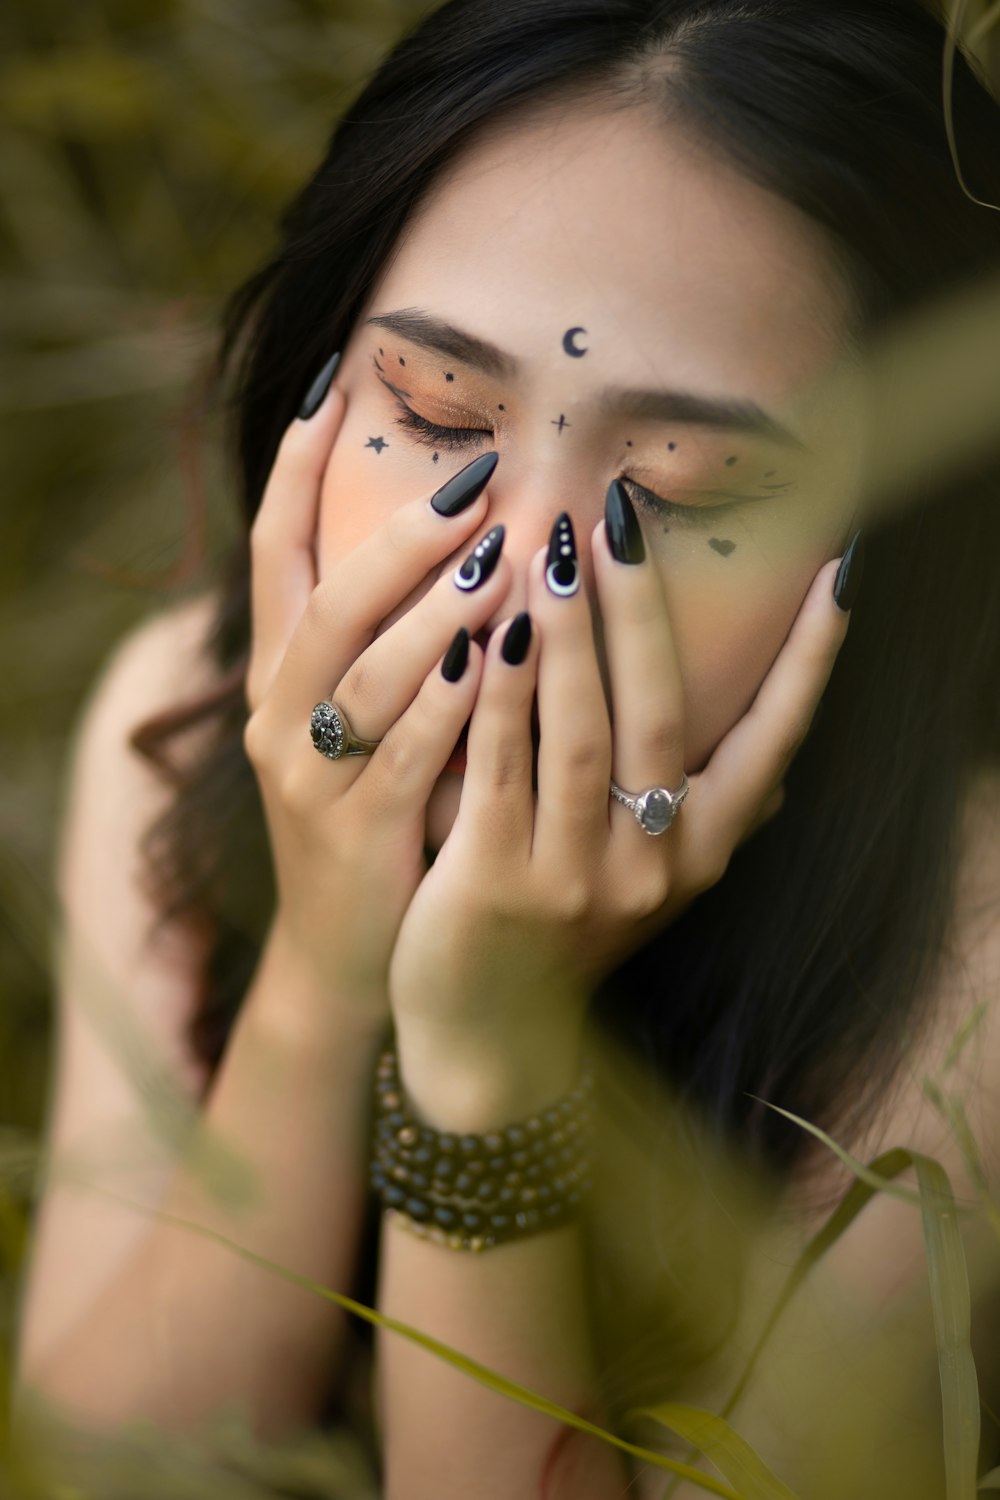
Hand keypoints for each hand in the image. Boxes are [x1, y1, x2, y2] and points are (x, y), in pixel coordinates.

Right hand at [242, 376, 510, 1023]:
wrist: (346, 949)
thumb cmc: (373, 810)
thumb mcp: (363, 719)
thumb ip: (392, 636)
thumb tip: (461, 532)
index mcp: (280, 674)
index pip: (274, 549)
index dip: (295, 466)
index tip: (333, 382)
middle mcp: (281, 714)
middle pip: (327, 602)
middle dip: (399, 539)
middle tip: (476, 484)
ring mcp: (310, 776)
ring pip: (365, 676)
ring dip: (431, 612)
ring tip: (497, 555)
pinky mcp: (354, 831)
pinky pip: (402, 755)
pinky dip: (444, 705)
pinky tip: (489, 659)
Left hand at [387, 494, 853, 1070]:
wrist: (489, 1039)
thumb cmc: (570, 935)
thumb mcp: (656, 885)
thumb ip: (706, 823)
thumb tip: (778, 776)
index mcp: (703, 849)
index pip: (775, 739)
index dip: (808, 658)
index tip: (839, 573)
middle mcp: (655, 863)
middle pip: (660, 714)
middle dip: (643, 611)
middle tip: (624, 517)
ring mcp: (578, 877)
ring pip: (579, 734)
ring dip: (570, 635)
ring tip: (553, 546)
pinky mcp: (495, 882)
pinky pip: (498, 770)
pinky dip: (495, 697)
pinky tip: (485, 631)